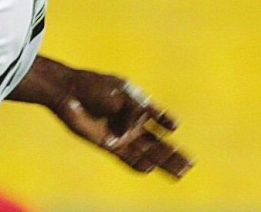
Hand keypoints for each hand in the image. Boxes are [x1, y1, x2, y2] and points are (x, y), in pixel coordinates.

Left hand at [51, 67, 192, 178]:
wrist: (70, 91)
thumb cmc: (95, 87)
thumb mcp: (121, 95)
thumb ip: (132, 114)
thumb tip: (129, 136)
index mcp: (138, 103)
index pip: (157, 115)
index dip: (166, 120)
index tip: (173, 126)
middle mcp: (132, 122)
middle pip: (157, 142)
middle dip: (173, 153)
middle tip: (191, 163)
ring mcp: (122, 135)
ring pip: (147, 152)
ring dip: (162, 162)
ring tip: (181, 173)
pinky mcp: (109, 145)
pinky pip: (127, 158)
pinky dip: (138, 164)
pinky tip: (150, 169)